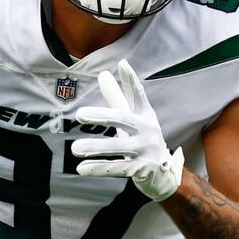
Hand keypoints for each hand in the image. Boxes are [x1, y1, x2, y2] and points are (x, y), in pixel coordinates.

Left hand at [72, 58, 183, 201]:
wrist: (163, 174)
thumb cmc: (143, 140)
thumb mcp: (133, 118)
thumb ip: (117, 97)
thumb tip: (103, 74)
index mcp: (145, 115)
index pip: (138, 94)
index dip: (131, 80)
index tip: (122, 64)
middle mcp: (147, 131)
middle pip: (123, 119)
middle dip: (102, 116)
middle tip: (80, 114)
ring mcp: (145, 150)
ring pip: (117, 147)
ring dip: (95, 147)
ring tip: (75, 148)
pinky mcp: (140, 169)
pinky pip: (115, 168)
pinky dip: (97, 168)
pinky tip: (81, 168)